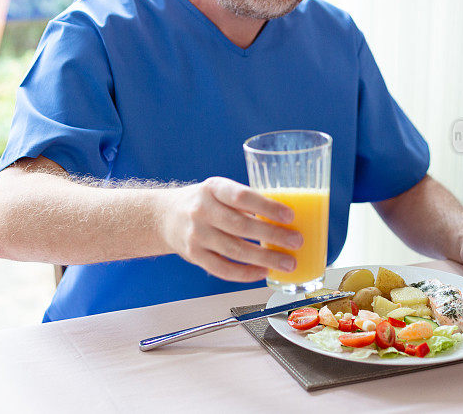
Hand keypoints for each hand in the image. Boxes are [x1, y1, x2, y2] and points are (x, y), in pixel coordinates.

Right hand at [160, 177, 302, 281]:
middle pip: (241, 225)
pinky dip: (245, 273)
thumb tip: (285, 219)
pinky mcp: (194, 256)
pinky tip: (263, 272)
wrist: (166, 217)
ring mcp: (196, 235)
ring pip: (235, 250)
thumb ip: (246, 202)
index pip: (241, 196)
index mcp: (213, 188)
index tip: (289, 216)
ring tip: (288, 262)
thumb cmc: (204, 203)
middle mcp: (202, 210)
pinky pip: (223, 269)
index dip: (267, 206)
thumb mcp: (220, 191)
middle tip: (296, 241)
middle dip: (273, 236)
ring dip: (265, 258)